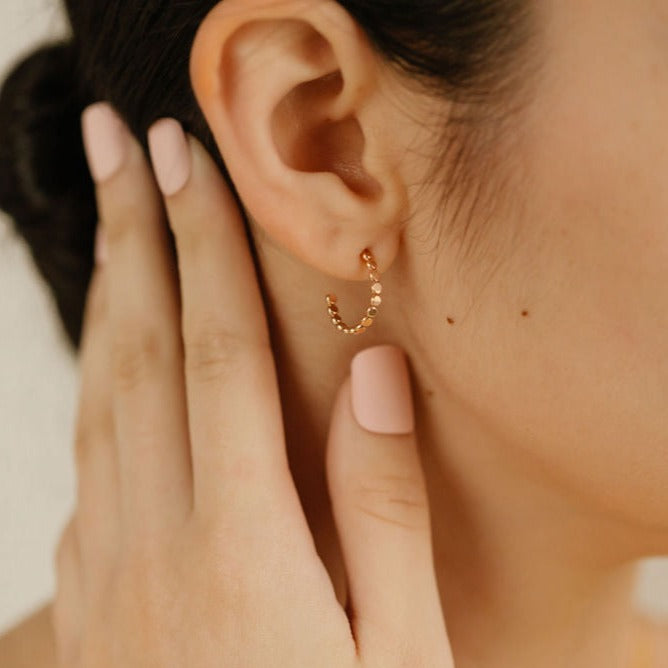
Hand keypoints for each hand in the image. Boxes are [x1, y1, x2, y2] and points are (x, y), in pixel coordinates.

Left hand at [52, 104, 453, 666]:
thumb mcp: (398, 656)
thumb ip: (384, 508)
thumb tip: (377, 379)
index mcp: (241, 548)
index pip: (218, 352)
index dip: (205, 248)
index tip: (193, 164)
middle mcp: (154, 543)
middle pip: (138, 349)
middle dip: (129, 233)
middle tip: (118, 144)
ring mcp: (109, 574)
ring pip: (99, 398)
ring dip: (105, 297)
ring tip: (111, 221)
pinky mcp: (94, 601)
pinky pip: (89, 464)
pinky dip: (98, 390)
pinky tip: (109, 364)